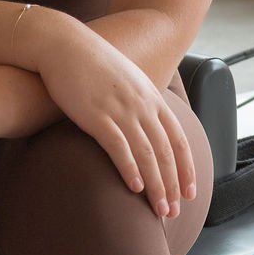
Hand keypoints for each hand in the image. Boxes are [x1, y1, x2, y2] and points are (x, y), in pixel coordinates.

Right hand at [23, 12, 195, 218]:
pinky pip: (119, 147)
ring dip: (156, 185)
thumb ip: (139, 99)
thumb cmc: (90, 62)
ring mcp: (121, 109)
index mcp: (151, 96)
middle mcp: (142, 104)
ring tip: (159, 210)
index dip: (185, 168)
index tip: (189, 192)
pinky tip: (134, 188)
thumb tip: (145, 121)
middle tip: (174, 211)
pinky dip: (130, 169)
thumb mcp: (125, 78)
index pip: (177, 138)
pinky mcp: (97, 115)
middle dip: (172, 184)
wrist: (63, 43)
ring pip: (147, 153)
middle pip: (165, 151)